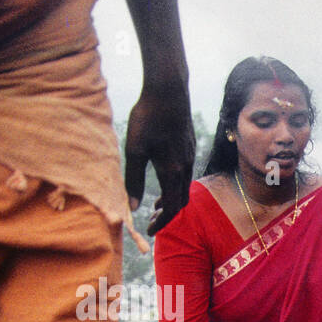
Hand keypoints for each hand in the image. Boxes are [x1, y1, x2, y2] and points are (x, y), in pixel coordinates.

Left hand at [124, 84, 194, 234]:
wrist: (169, 91)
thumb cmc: (148, 117)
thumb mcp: (134, 150)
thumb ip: (134, 180)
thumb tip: (132, 207)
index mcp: (172, 172)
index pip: (171, 208)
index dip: (162, 222)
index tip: (150, 231)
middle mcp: (185, 168)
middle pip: (181, 201)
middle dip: (167, 215)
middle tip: (152, 221)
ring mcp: (189, 156)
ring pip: (183, 188)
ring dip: (171, 200)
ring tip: (155, 205)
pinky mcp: (189, 146)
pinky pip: (185, 174)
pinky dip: (175, 186)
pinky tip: (164, 178)